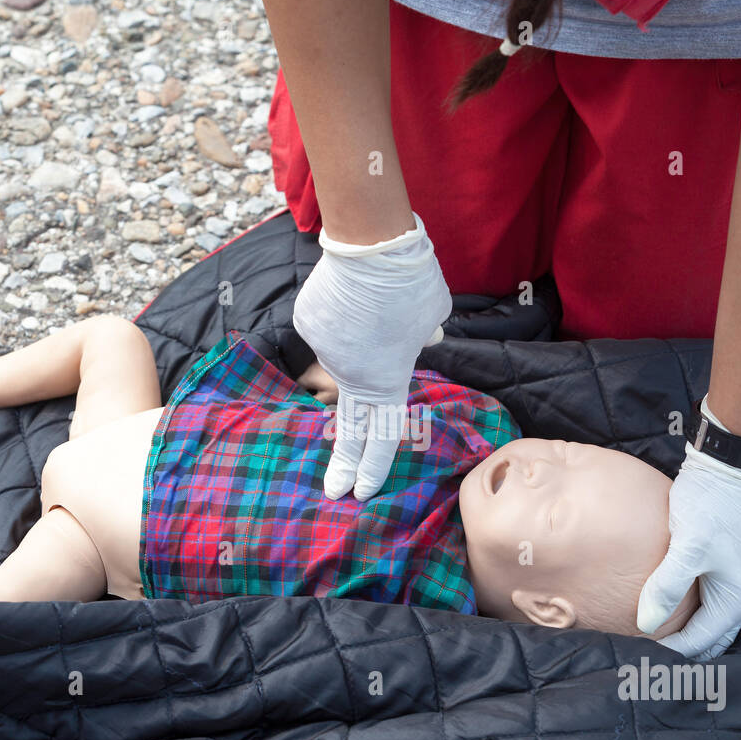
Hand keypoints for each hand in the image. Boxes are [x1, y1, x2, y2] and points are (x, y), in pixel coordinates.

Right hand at [292, 212, 450, 499]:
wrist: (371, 245)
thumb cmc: (411, 284)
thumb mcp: (433, 316)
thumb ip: (425, 338)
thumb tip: (423, 339)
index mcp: (386, 381)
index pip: (381, 436)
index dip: (373, 468)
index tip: (360, 494)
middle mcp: (350, 373)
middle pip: (348, 427)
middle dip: (342, 463)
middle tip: (334, 490)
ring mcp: (324, 349)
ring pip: (343, 349)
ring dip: (358, 335)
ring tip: (375, 301)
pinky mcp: (307, 322)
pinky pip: (327, 324)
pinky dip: (340, 313)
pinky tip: (352, 291)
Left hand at [636, 429, 740, 659]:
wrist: (725, 467)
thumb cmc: (710, 506)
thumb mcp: (687, 547)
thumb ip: (667, 586)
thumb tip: (645, 625)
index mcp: (737, 599)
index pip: (699, 643)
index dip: (667, 654)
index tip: (634, 657)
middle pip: (707, 638)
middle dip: (678, 650)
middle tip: (640, 655)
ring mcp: (733, 580)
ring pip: (706, 621)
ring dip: (681, 632)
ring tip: (646, 638)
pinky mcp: (721, 566)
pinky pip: (703, 601)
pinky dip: (684, 612)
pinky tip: (658, 608)